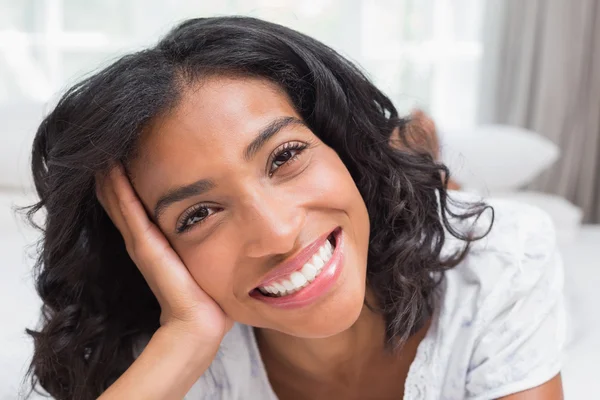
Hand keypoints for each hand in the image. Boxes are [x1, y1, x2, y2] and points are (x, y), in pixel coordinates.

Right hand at [95, 164, 232, 346]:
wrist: (200, 323)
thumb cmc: (206, 295)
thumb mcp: (205, 257)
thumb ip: (207, 240)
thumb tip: (228, 223)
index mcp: (156, 241)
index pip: (135, 205)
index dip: (127, 181)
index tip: (125, 153)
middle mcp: (143, 240)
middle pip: (121, 200)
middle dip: (113, 174)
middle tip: (102, 147)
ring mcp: (140, 242)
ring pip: (119, 201)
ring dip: (110, 177)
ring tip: (100, 151)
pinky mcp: (145, 247)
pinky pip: (129, 211)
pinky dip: (118, 190)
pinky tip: (110, 169)